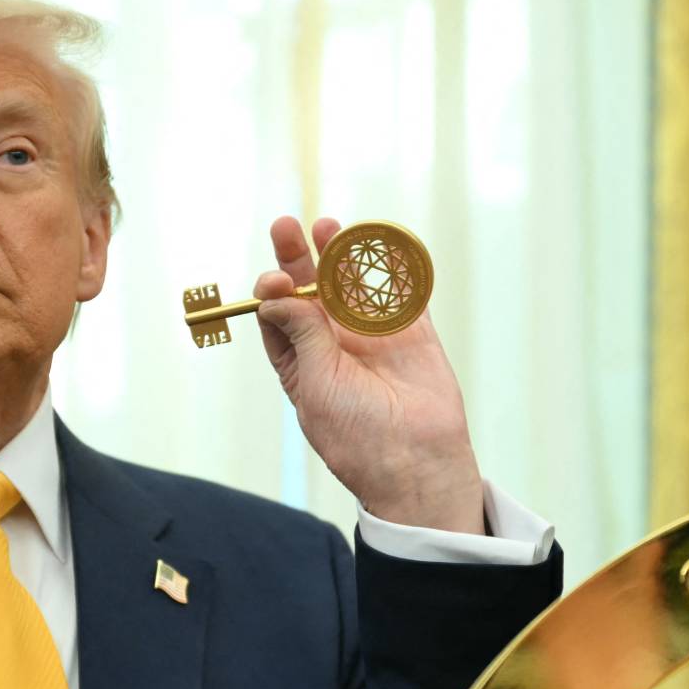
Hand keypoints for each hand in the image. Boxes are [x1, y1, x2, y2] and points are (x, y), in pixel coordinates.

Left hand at [253, 216, 484, 534]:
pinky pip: (401, 292)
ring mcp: (374, 336)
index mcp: (302, 362)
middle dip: (297, 258)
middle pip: (311, 291)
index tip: (275, 281)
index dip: (273, 291)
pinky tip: (377, 240)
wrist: (415, 461)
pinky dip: (392, 266)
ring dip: (338, 255)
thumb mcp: (314, 383)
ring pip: (352, 285)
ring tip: (326, 227)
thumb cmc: (356, 434)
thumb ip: (302, 333)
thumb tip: (277, 293)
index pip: (279, 314)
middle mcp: (334, 345)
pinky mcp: (411, 332)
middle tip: (286, 227)